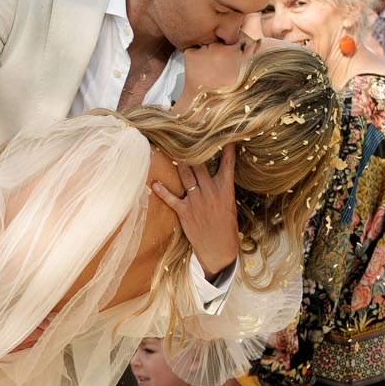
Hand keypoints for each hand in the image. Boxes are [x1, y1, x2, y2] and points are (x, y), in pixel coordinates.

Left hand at [151, 143, 237, 274]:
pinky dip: (162, 191)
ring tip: (171, 149)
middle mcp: (211, 193)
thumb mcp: (230, 205)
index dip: (226, 149)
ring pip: (186, 176)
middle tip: (187, 135)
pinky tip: (154, 184)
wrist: (219, 250)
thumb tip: (218, 171)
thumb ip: (222, 188)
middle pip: (200, 165)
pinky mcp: (185, 213)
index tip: (224, 135)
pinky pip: (172, 199)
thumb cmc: (226, 227)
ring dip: (178, 162)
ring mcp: (197, 203)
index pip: (228, 165)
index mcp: (225, 190)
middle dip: (194, 150)